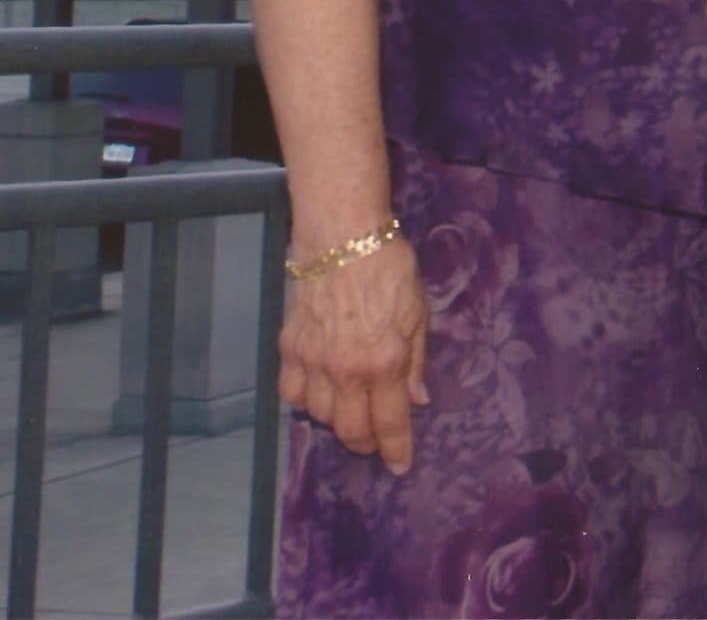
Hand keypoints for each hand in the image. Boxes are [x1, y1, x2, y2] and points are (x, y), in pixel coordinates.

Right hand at [279, 236, 428, 473]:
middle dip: (365, 444)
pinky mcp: (289, 348)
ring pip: (319, 415)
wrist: (341, 239)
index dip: (395, 450)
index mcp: (383, 362)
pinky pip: (292, 392)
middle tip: (375, 442)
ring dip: (337, 421)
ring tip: (352, 411)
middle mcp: (345, 370)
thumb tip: (416, 401)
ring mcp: (312, 361)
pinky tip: (319, 392)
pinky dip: (305, 401)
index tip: (399, 466)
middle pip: (350, 429)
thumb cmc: (389, 270)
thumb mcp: (418, 314)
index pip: (389, 423)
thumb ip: (414, 363)